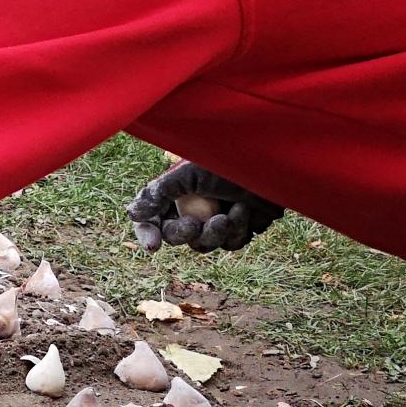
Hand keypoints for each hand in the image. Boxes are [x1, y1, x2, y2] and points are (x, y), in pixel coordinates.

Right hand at [126, 162, 283, 252]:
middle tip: (196, 224)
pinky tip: (248, 209)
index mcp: (176, 193)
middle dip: (187, 233)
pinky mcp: (242, 227)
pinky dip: (240, 228)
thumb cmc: (229, 160)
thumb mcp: (187, 174)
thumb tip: (131, 214)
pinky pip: (233, 243)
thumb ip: (158, 193)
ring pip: (207, 244)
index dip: (148, 233)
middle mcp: (195, 207)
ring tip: (235, 209)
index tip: (152, 246)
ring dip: (219, 231)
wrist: (274, 163)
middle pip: (178, 237)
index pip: (152, 218)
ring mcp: (218, 219)